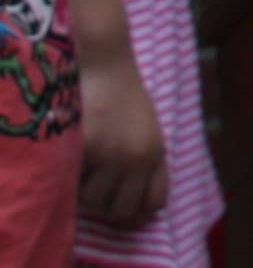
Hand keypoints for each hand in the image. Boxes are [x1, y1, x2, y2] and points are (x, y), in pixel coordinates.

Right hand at [75, 43, 164, 226]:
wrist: (105, 64)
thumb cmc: (124, 95)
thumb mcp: (147, 129)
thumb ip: (144, 162)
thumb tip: (143, 206)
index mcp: (157, 151)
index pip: (154, 202)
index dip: (139, 214)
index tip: (125, 215)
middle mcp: (138, 157)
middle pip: (121, 210)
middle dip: (108, 206)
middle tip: (98, 188)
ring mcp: (110, 154)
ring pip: (92, 200)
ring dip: (85, 190)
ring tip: (85, 164)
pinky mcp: (84, 149)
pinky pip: (72, 181)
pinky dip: (70, 174)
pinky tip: (74, 153)